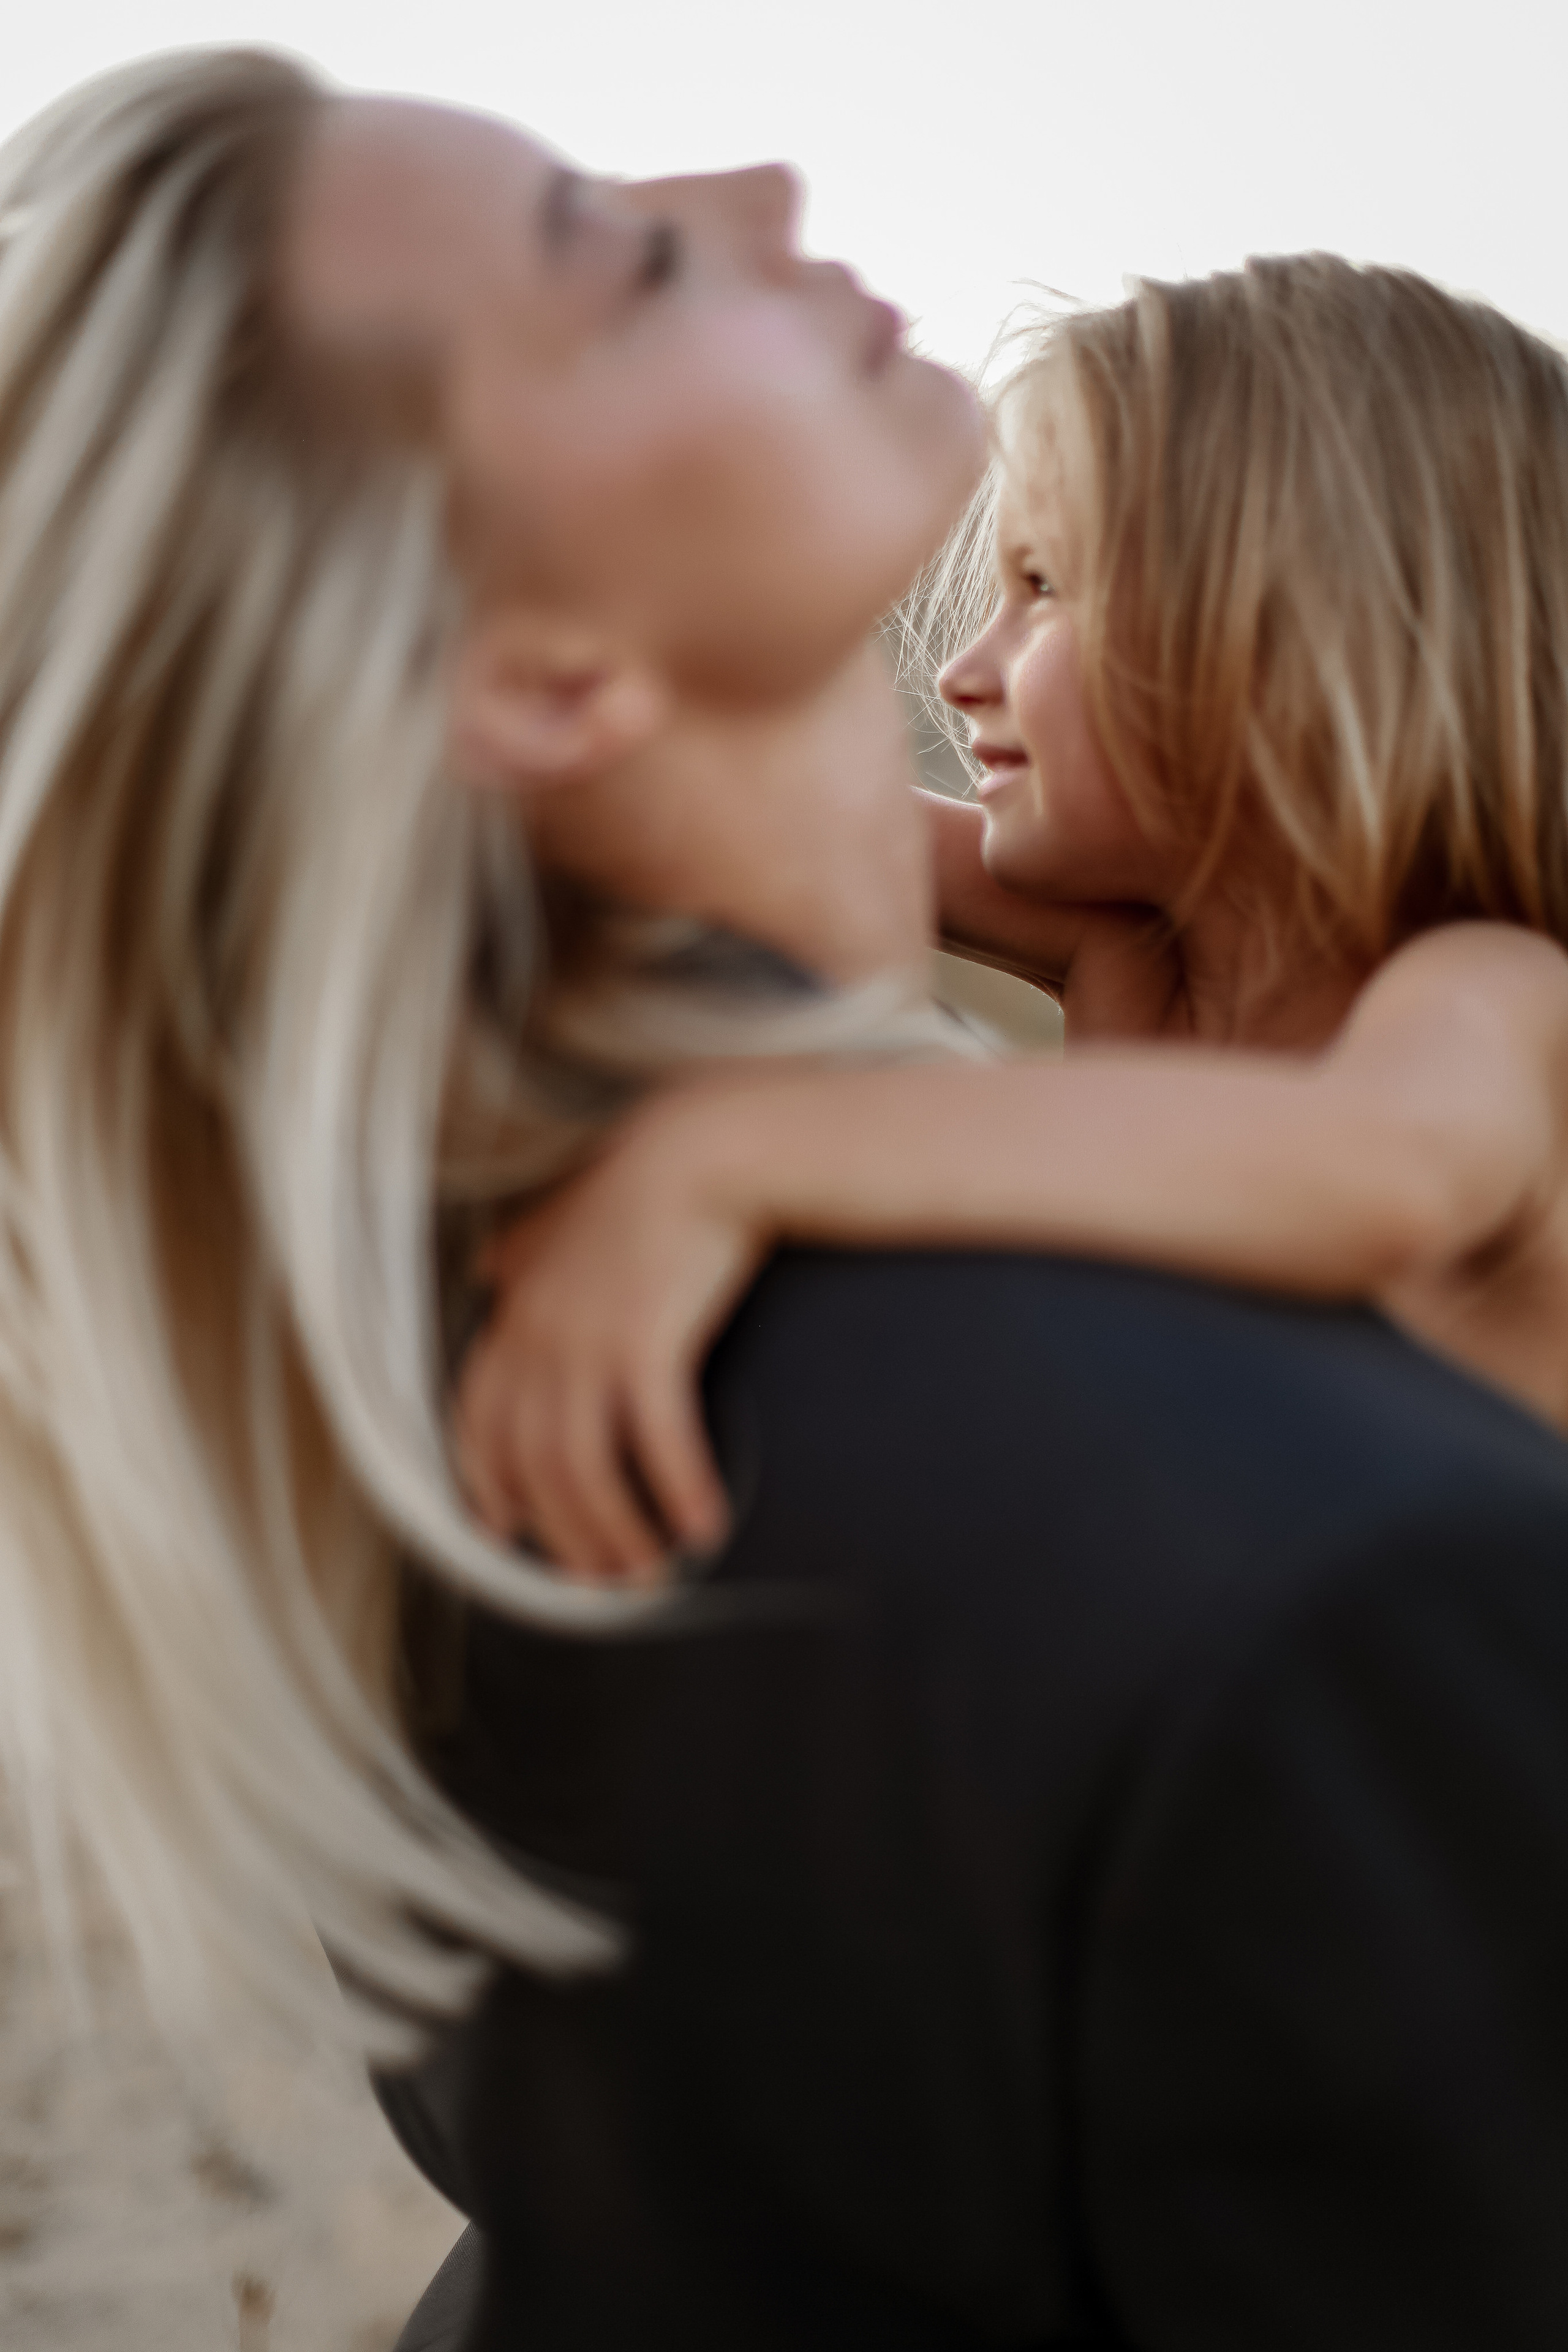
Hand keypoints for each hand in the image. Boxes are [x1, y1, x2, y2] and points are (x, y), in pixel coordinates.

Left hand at [451, 1112, 763, 1584]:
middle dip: (562, 1536)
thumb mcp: (558, 1215)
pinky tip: (705, 1526)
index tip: (505, 1537)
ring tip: (652, 1571)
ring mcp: (587, 1342)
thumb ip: (520, 1248)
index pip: (478, 1421)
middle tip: (602, 1581)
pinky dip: (678, 1490)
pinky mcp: (649, 1344)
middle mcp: (537, 1337)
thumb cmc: (641, 1184)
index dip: (485, 1486)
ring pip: (581, 1469)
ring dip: (615, 1532)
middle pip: (530, 1466)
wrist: (703, 1147)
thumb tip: (485, 1261)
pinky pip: (656, 1441)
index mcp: (515, 1315)